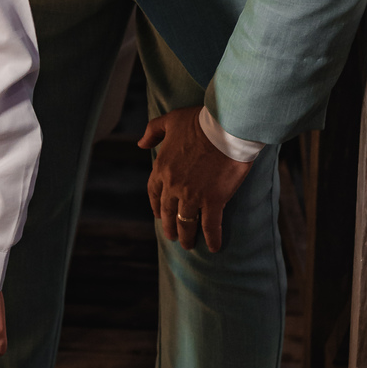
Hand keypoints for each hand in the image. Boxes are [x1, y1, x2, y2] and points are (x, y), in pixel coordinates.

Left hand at [139, 105, 251, 251]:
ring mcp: (192, 195)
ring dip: (186, 236)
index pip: (154, 193)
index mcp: (161, 167)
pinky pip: (210, 225)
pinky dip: (212, 238)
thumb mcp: (170, 120)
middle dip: (169, 226)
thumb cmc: (200, 121)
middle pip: (168, 211)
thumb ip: (152, 131)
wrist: (226, 127)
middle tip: (173, 236)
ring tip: (188, 245)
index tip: (159, 214)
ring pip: (185, 222)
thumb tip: (140, 144)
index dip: (156, 206)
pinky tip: (214, 247)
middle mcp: (173, 185)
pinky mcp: (213, 200)